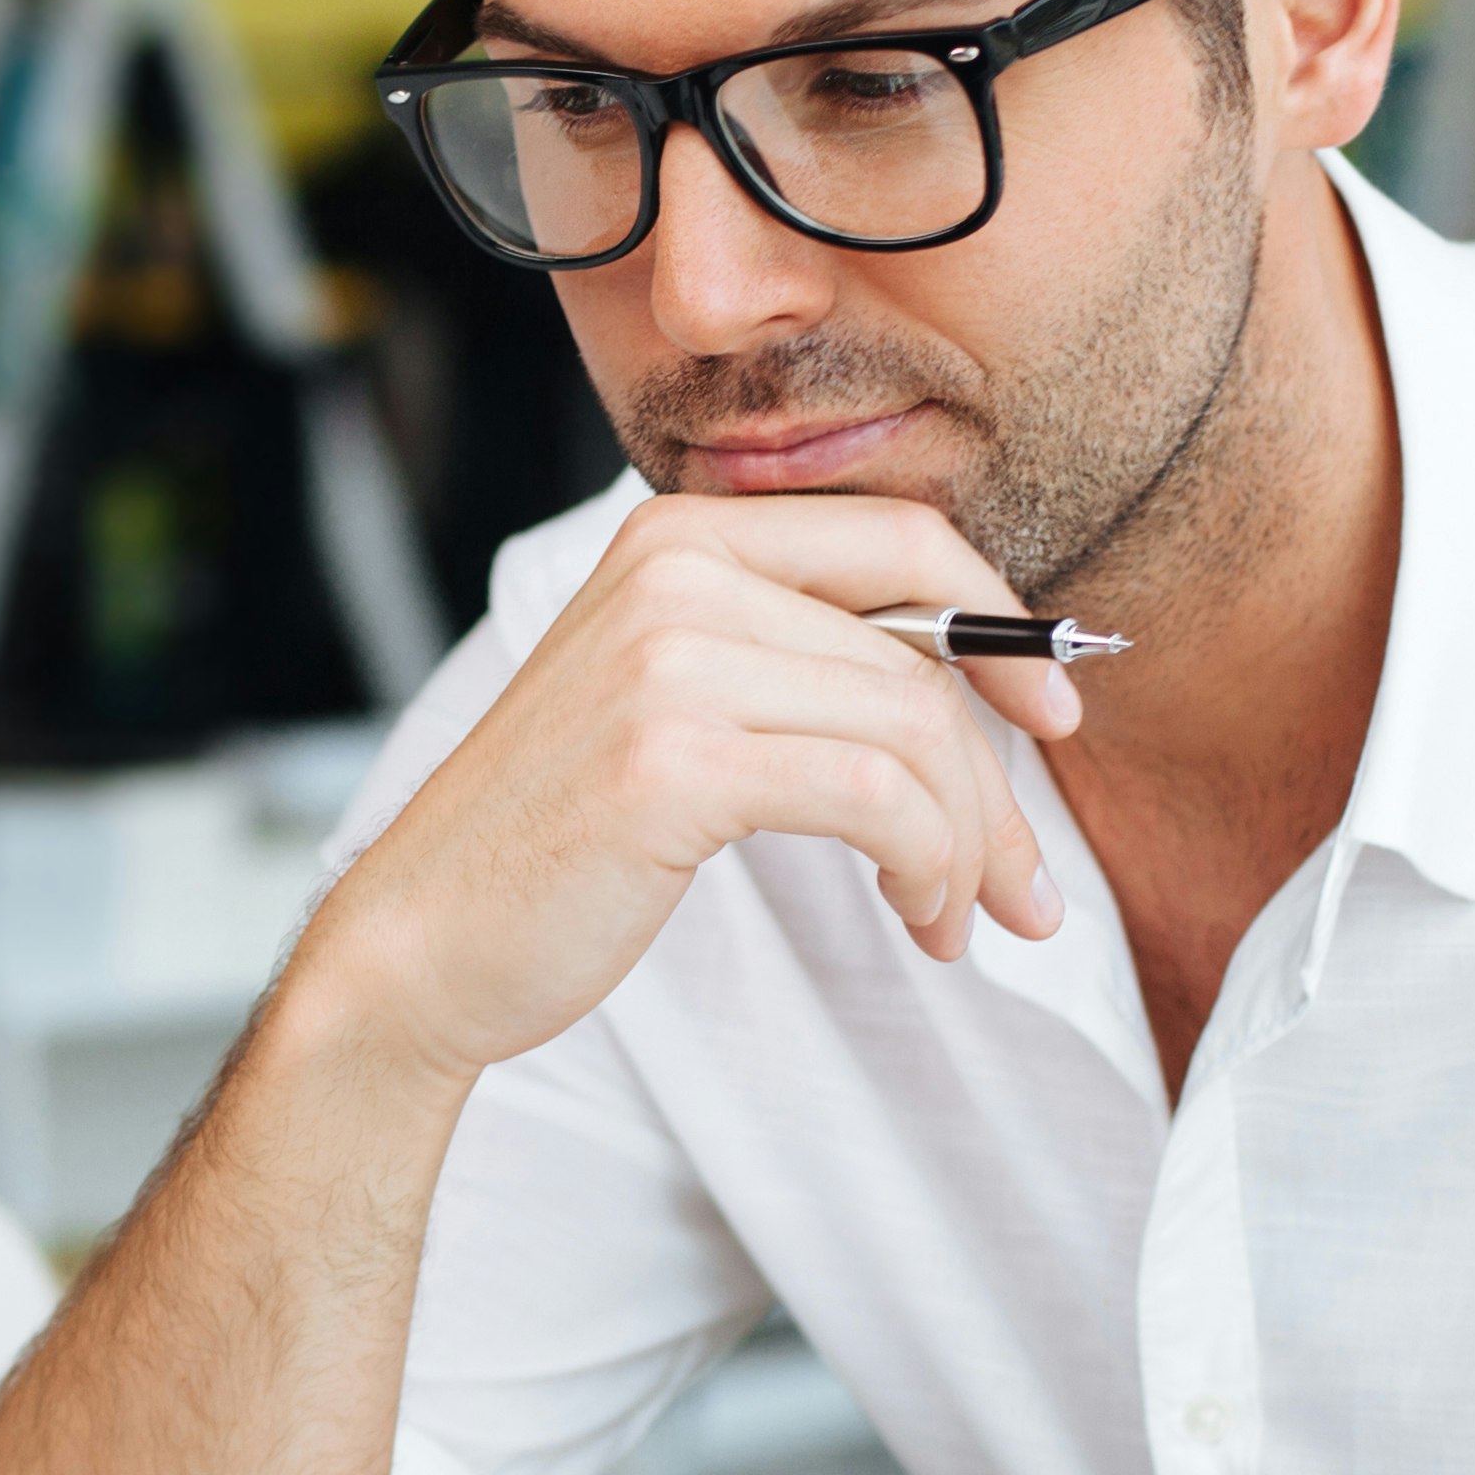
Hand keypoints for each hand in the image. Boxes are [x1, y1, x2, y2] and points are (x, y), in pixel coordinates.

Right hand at [296, 491, 1072, 1088]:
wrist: (421, 939)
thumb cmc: (559, 837)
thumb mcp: (673, 699)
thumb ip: (791, 655)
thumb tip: (981, 679)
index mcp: (679, 535)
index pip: (904, 537)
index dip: (1003, 625)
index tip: (1053, 716)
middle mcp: (675, 572)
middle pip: (922, 649)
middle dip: (1000, 776)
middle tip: (1026, 880)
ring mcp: (669, 658)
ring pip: (912, 726)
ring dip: (968, 840)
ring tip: (960, 915)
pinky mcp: (675, 759)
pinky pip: (876, 793)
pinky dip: (927, 864)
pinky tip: (918, 915)